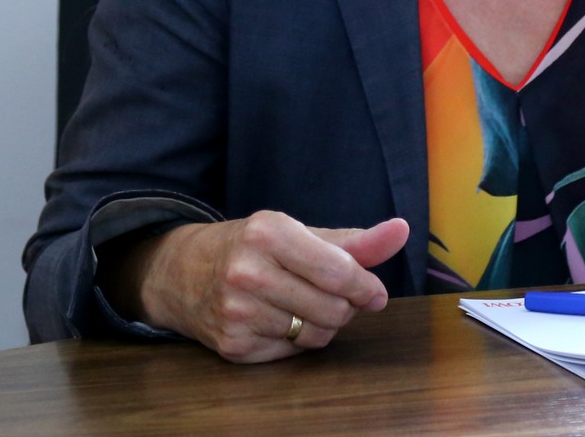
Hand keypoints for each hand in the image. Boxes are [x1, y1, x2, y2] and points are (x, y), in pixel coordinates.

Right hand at [125, 212, 409, 361]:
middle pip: (333, 309)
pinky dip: (294, 341)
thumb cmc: (252, 248)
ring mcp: (237, 311)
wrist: (183, 273)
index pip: (339, 272)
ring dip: (321, 325)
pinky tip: (275, 319)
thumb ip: (354, 241)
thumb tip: (402, 231)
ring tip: (300, 304)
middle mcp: (248, 271)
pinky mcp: (233, 345)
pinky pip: (292, 353)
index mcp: (268, 232)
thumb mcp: (299, 234)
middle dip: (344, 306)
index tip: (374, 293)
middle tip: (332, 295)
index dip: (366, 287)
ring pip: (316, 336)